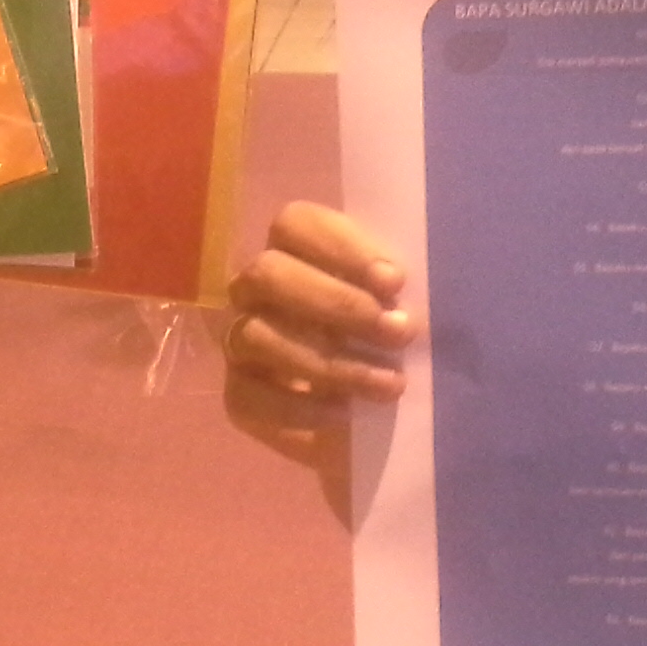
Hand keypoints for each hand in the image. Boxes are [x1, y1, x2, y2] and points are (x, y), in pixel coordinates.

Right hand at [222, 201, 417, 410]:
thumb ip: (398, 291)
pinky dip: (299, 408)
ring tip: (388, 383)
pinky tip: (344, 414)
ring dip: (328, 362)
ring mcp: (240, 341)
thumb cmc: (391, 343)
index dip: (342, 247)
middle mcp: (257, 290)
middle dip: (338, 303)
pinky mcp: (239, 394)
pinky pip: (250, 397)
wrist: (374, 421)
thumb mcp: (401, 307)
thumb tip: (407, 301)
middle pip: (269, 273)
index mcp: (295, 252)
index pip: (294, 224)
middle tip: (397, 333)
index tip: (395, 281)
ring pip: (257, 336)